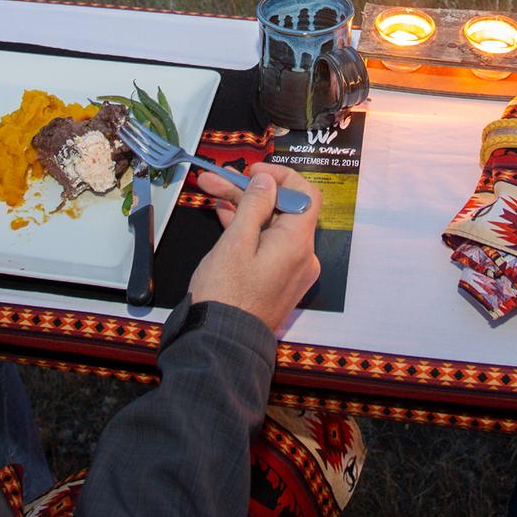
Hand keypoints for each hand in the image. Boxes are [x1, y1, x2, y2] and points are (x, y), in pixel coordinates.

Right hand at [188, 163, 321, 334]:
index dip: (280, 176)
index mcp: (297, 243)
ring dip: (244, 209)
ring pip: (272, 227)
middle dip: (249, 191)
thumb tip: (267, 180)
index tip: (252, 172)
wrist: (221, 345)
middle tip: (215, 179)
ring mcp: (292, 271)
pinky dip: (249, 231)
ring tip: (210, 192)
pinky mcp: (279, 282)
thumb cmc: (225, 295)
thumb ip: (254, 205)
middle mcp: (303, 256)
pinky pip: (269, 246)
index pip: (306, 194)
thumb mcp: (235, 242)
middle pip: (282, 210)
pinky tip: (224, 217)